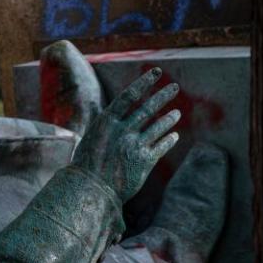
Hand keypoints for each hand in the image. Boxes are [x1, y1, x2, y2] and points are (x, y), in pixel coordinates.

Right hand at [71, 67, 179, 202]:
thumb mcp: (88, 137)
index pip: (129, 95)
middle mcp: (122, 130)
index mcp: (106, 122)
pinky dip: (169, 139)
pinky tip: (173, 136)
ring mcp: (135, 145)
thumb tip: (96, 107)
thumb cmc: (85, 165)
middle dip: (163, 95)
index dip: (143, 82)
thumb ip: (100, 123)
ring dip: (169, 118)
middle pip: (148, 108)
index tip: (155, 72)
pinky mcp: (144, 161)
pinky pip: (162, 146)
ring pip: (159, 126)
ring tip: (177, 113)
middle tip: (174, 87)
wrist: (89, 189)